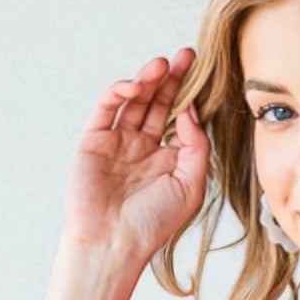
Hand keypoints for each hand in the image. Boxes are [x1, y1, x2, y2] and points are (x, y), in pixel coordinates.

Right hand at [63, 48, 207, 259]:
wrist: (113, 244)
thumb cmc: (153, 224)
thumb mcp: (190, 185)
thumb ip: (197, 146)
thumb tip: (191, 110)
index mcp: (167, 159)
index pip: (180, 118)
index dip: (190, 96)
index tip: (205, 76)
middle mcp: (143, 147)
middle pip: (158, 103)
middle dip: (172, 79)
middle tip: (187, 56)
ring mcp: (118, 142)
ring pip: (135, 101)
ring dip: (148, 80)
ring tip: (163, 65)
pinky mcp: (94, 140)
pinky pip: (107, 108)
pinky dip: (120, 92)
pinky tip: (136, 86)